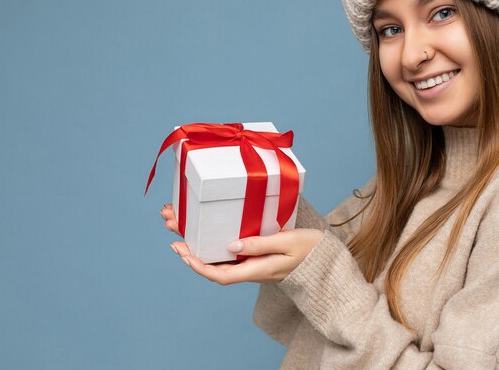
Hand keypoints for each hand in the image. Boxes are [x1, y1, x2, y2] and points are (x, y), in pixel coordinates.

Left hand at [160, 204, 322, 284]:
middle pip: (213, 265)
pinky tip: (205, 230)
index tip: (183, 253)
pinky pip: (229, 254)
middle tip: (171, 226)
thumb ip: (259, 245)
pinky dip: (213, 241)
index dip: (199, 267)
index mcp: (257, 270)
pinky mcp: (256, 257)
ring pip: (218, 258)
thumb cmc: (310, 250)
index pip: (221, 275)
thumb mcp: (287, 242)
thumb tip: (230, 245)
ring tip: (180, 223)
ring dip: (198, 242)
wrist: (327, 262)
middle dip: (189, 249)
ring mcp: (252, 265)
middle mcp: (251, 270)